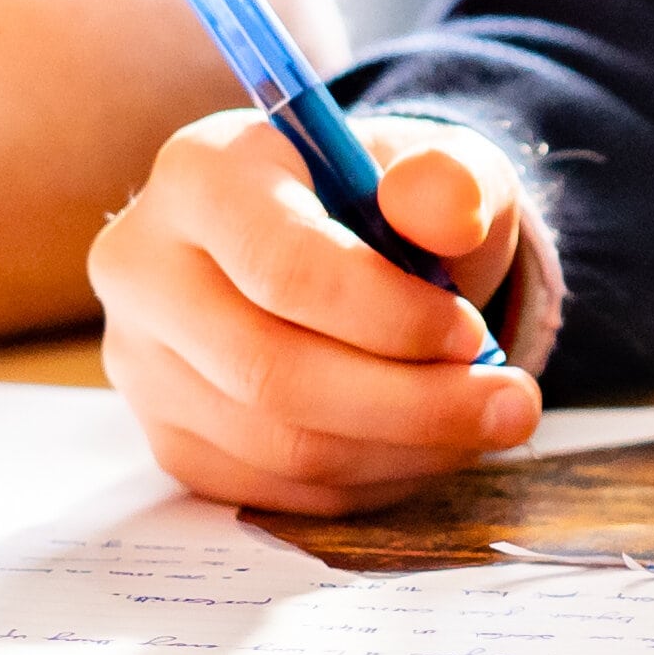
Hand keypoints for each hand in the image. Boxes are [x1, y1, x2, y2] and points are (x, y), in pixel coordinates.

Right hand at [90, 110, 547, 510]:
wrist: (340, 251)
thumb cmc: (385, 204)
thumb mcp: (438, 166)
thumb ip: (449, 177)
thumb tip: (442, 206)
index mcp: (198, 172)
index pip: (280, 266)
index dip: (389, 315)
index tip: (472, 332)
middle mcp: (143, 267)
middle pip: (269, 371)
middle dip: (410, 402)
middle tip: (510, 403)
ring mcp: (143, 363)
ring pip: (275, 443)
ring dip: (401, 448)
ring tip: (480, 420)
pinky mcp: (169, 438)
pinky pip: (272, 489)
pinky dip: (367, 480)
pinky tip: (422, 444)